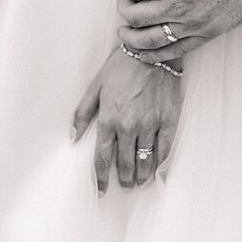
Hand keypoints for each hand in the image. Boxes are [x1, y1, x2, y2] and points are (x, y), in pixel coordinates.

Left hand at [71, 47, 180, 194]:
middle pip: (125, 164)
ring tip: (139, 182)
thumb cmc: (120, 67)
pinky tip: (159, 172)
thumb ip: (82, 113)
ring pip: (145, 160)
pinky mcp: (168, 120)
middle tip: (124, 186)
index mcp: (108, 119)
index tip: (101, 190)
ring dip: (141, 175)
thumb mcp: (95, 86)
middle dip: (123, 179)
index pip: (102, 158)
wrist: (151, 51)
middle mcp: (129, 126)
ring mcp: (150, 124)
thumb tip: (72, 137)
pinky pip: (165, 149)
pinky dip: (162, 164)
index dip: (101, 178)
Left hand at [117, 0, 241, 61]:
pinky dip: (155, 55)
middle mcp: (176, 5)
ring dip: (130, 38)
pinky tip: (144, 52)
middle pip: (134, 15)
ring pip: (149, 39)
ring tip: (124, 32)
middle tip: (128, 0)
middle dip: (124, 7)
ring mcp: (191, 23)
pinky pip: (174, 51)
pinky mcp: (206, 34)